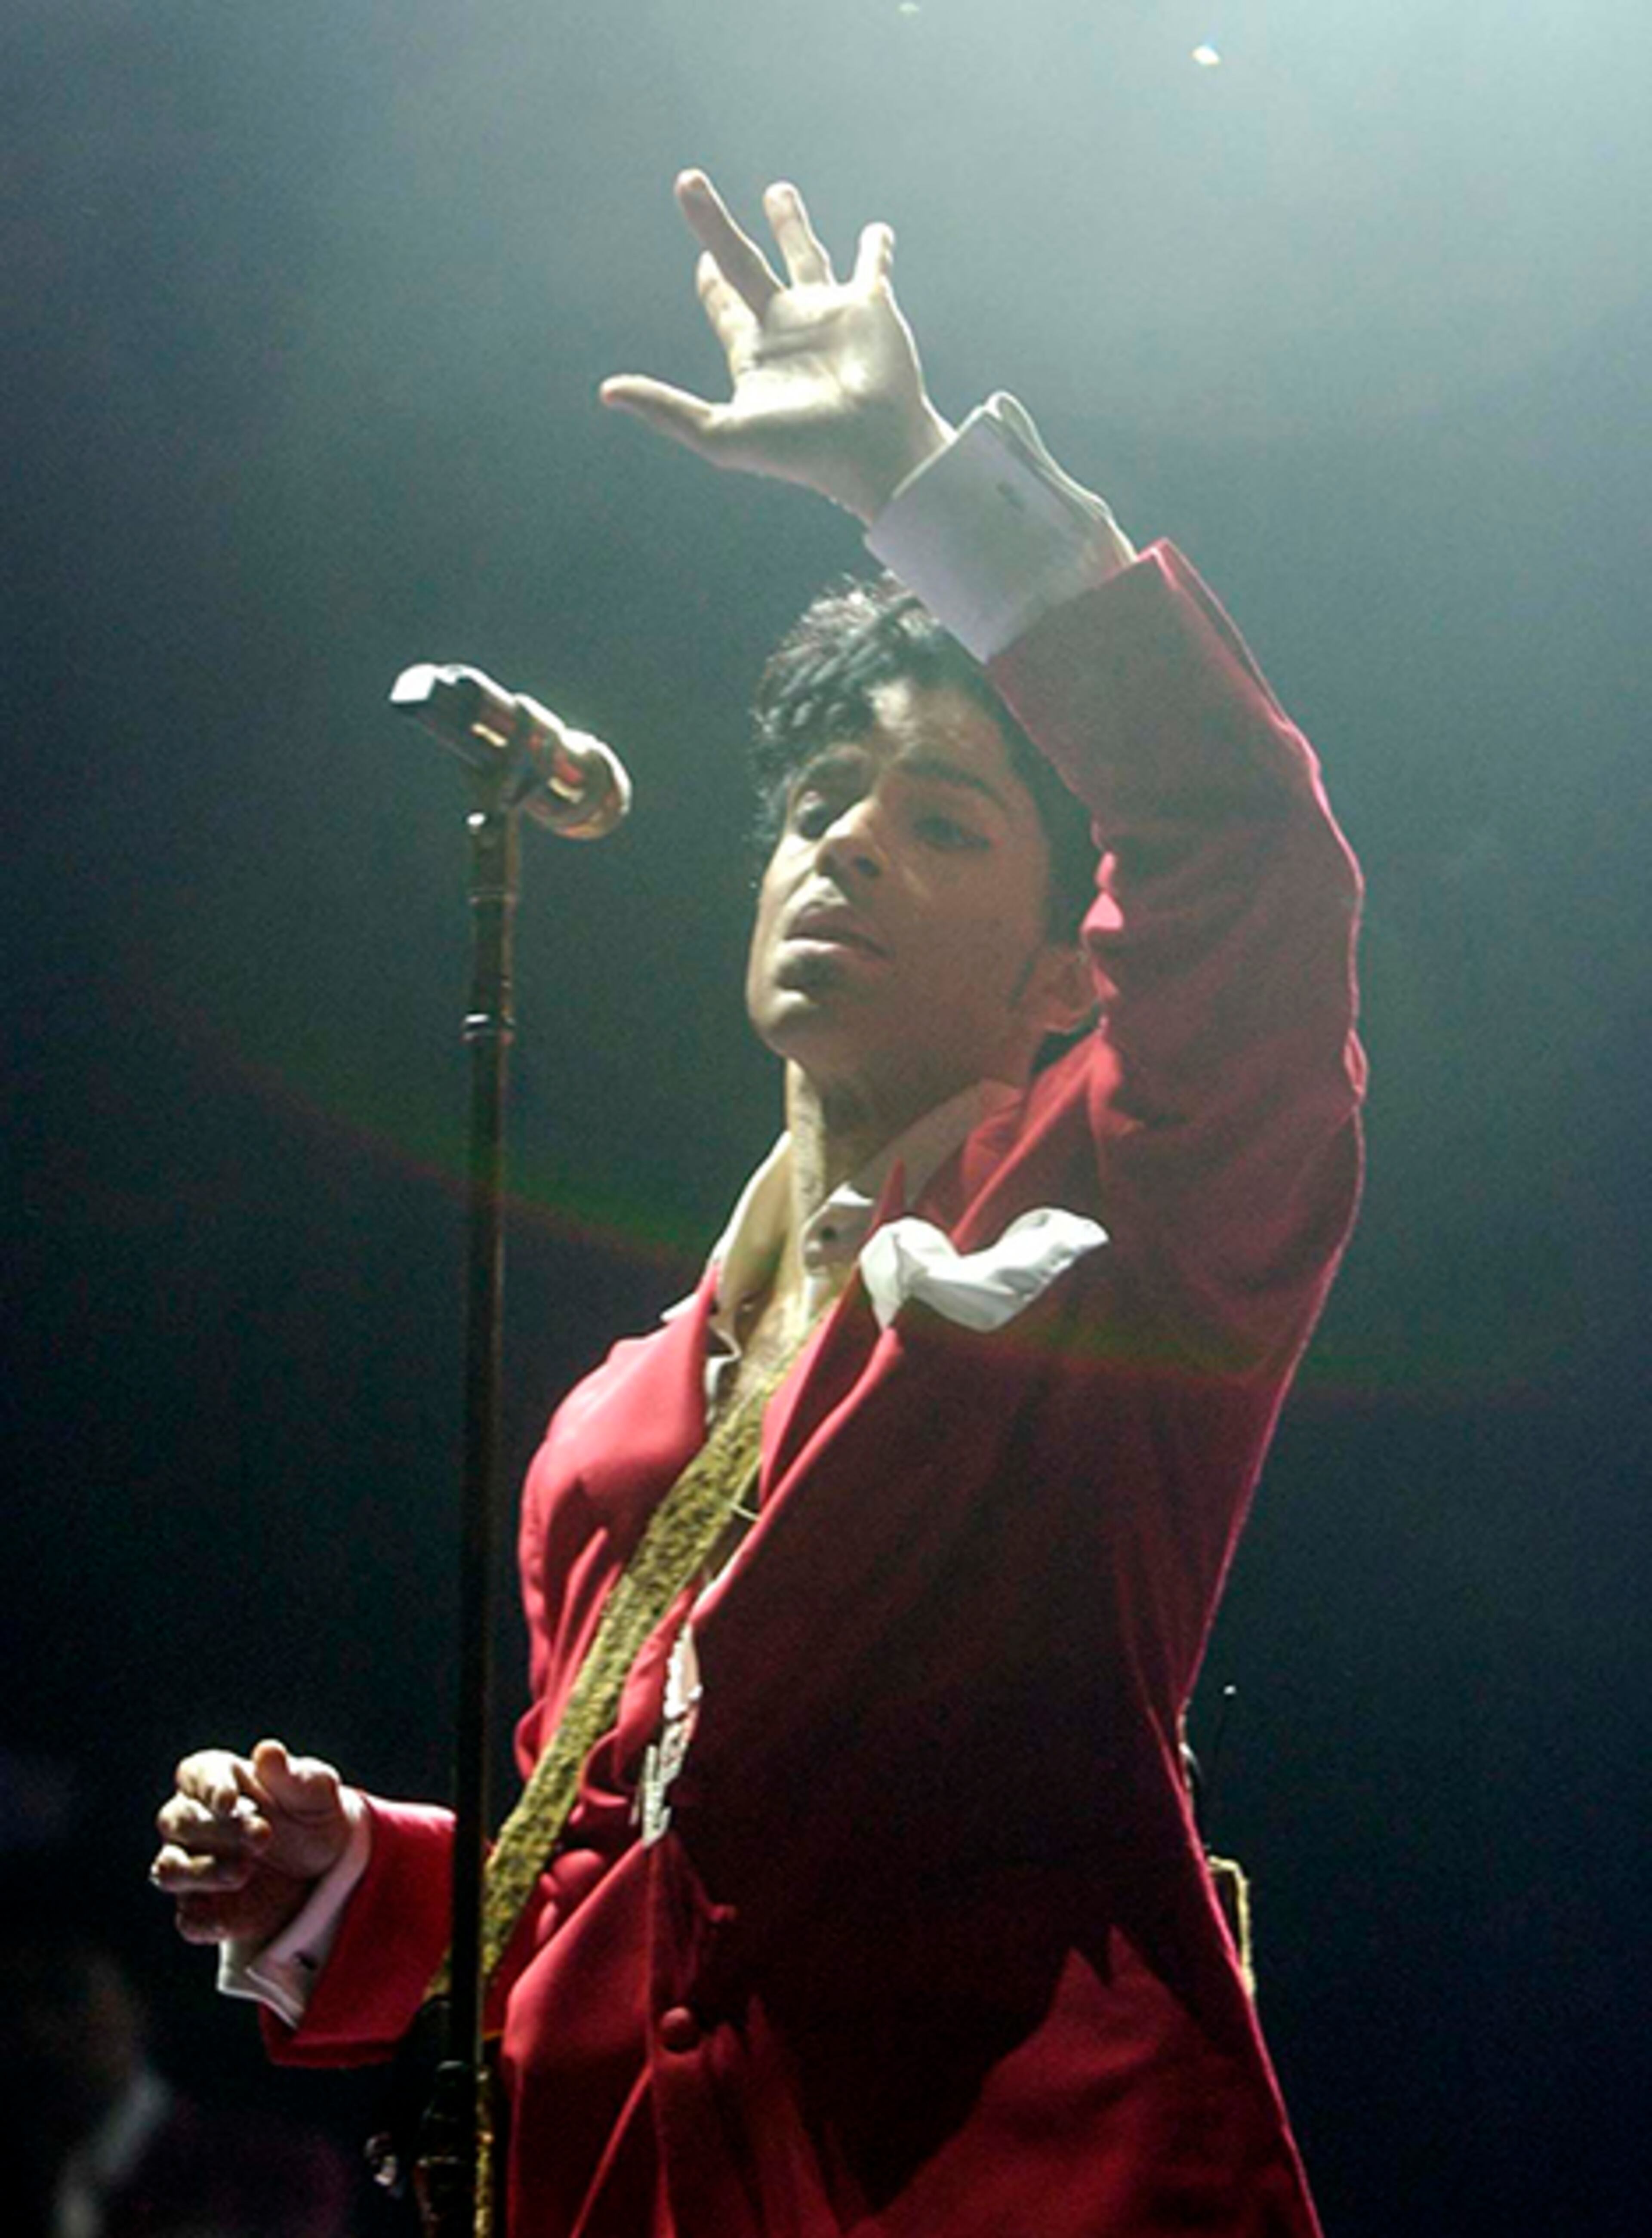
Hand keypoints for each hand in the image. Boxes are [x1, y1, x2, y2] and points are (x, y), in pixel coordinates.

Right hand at [151, 1738, 351, 1948]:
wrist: (324, 1869)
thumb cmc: (311, 1815)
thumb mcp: (316, 1794)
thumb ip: (292, 1776)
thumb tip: (267, 1751)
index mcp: (217, 1780)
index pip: (194, 1775)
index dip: (207, 1788)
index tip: (230, 1802)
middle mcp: (192, 1822)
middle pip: (177, 1821)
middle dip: (217, 1830)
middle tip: (263, 1836)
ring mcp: (191, 1867)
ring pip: (169, 1870)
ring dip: (202, 1872)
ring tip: (244, 1871)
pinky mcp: (201, 1910)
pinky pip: (188, 1919)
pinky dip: (203, 1921)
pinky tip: (230, 1920)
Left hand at [601, 171, 954, 523]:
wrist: (872, 452)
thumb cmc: (802, 451)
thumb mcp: (721, 434)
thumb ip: (665, 410)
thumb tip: (606, 392)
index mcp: (754, 352)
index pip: (722, 305)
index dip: (707, 282)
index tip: (700, 259)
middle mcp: (787, 327)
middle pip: (744, 262)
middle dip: (717, 226)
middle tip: (689, 182)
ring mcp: (829, 315)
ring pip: (804, 255)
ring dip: (790, 225)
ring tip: (777, 191)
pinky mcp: (870, 308)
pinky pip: (873, 268)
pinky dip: (876, 248)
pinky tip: (877, 231)